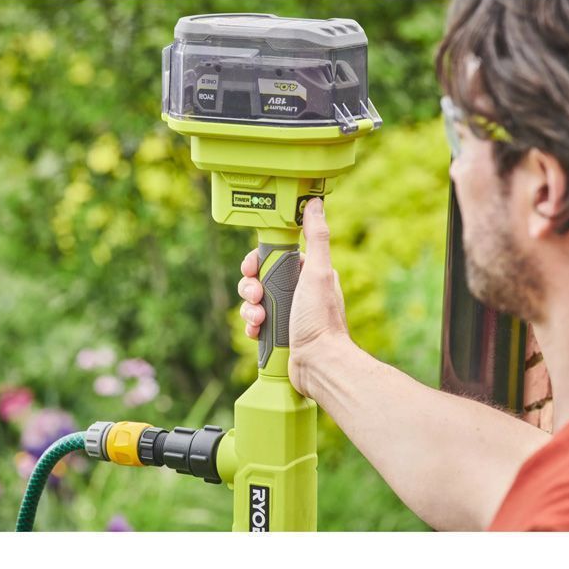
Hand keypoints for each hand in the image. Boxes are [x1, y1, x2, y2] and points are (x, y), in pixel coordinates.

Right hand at [237, 198, 348, 393]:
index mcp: (307, 275)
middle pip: (259, 279)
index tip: (251, 268)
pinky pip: (254, 323)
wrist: (319, 364)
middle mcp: (296, 292)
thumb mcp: (318, 273)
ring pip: (253, 302)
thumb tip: (315, 204)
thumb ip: (317, 237)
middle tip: (255, 296)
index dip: (257, 261)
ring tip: (258, 318)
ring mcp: (286, 314)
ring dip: (248, 308)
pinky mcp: (277, 334)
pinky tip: (256, 331)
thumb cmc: (320, 320)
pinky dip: (251, 326)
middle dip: (250, 287)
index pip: (274, 258)